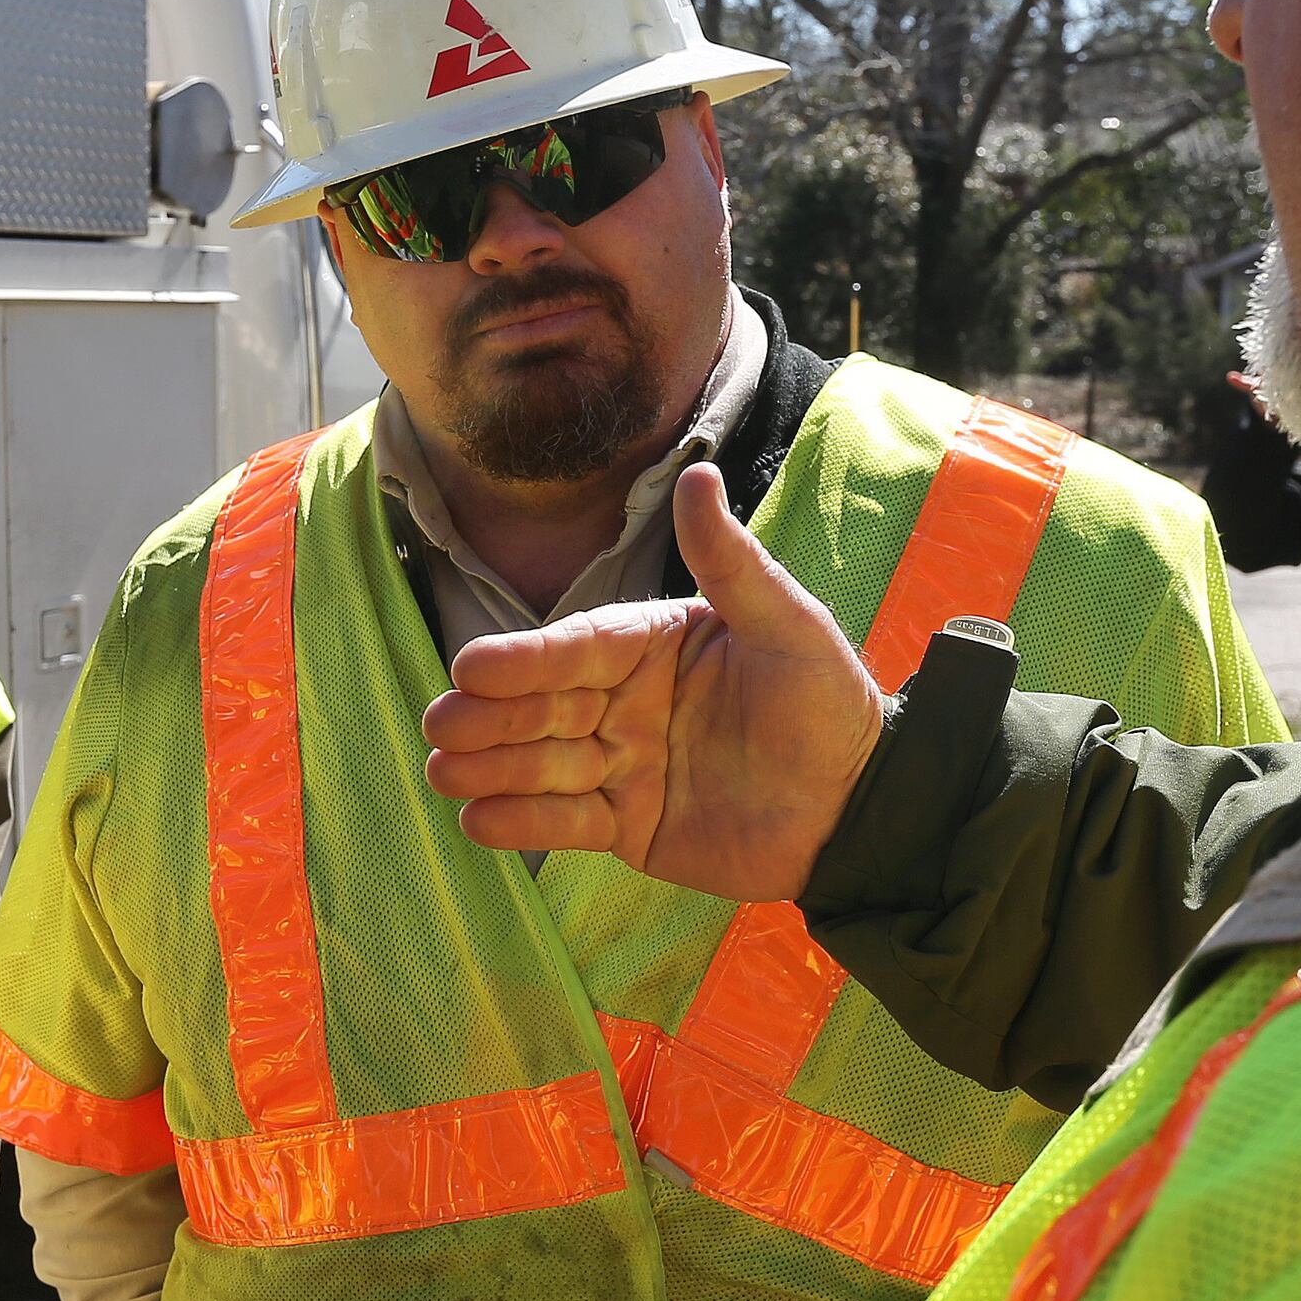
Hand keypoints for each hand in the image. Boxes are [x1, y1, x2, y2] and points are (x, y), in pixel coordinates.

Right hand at [422, 463, 882, 901]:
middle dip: (488, 716)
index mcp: (651, 646)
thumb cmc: (828, 706)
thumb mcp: (788, 627)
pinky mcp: (627, 825)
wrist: (858, 808)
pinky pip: (566, 822)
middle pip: (542, 707)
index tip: (472, 665)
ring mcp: (621, 765)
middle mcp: (624, 702)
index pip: (576, 648)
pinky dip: (523, 823)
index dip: (524, 660)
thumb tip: (696, 475)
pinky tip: (480, 822)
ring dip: (490, 768)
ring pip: (542, 764)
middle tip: (441, 725)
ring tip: (443, 772)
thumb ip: (733, 563)